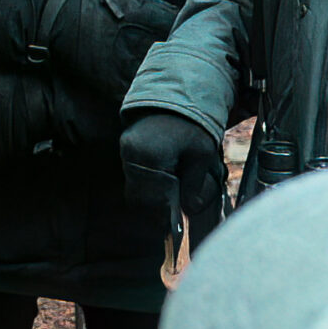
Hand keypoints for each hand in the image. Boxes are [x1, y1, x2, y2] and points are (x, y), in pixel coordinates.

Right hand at [120, 110, 225, 240]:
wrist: (176, 99)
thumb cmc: (193, 125)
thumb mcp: (201, 153)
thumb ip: (194, 183)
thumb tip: (189, 210)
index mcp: (150, 154)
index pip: (156, 195)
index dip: (168, 214)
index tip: (177, 229)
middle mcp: (132, 154)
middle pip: (140, 198)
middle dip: (157, 210)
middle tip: (173, 219)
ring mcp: (126, 153)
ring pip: (134, 192)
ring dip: (151, 200)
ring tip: (170, 202)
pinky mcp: (126, 152)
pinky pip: (134, 181)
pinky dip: (148, 189)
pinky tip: (163, 188)